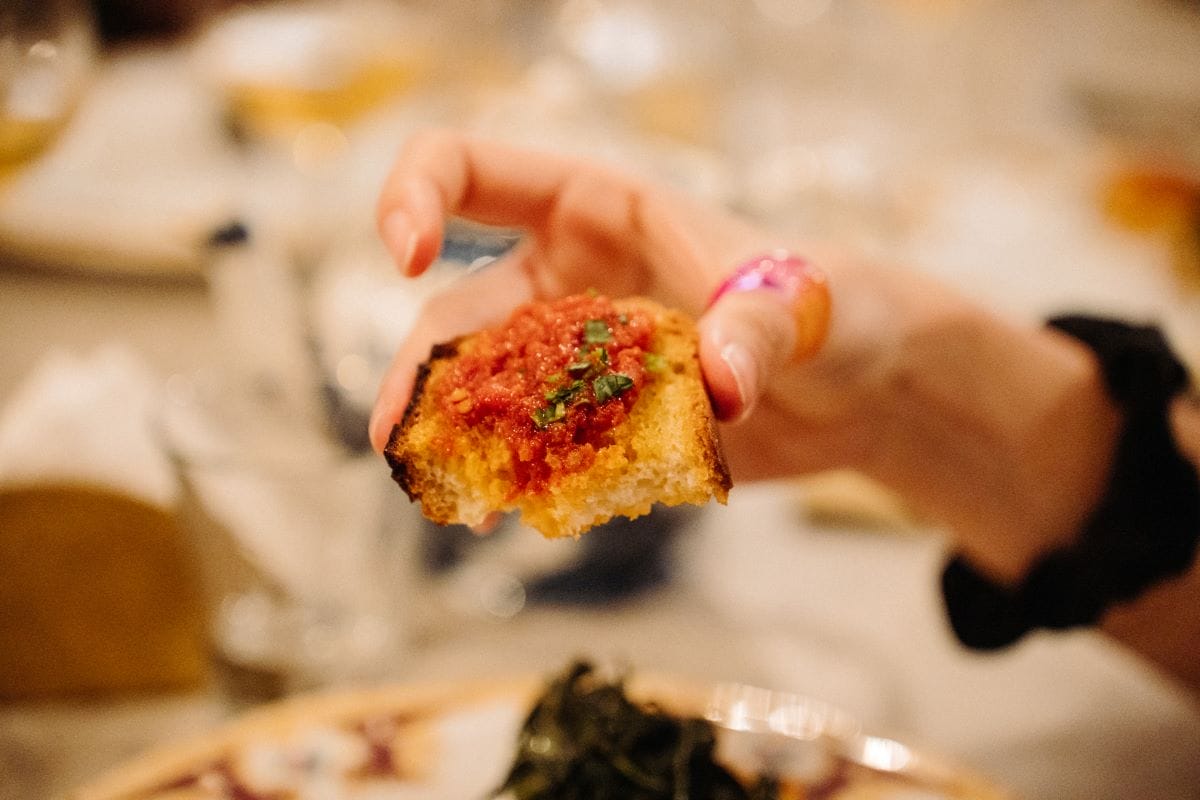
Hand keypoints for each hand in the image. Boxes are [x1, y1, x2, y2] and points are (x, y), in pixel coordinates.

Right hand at [368, 131, 891, 478]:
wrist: (863, 389)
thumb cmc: (835, 306)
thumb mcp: (805, 300)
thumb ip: (759, 328)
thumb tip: (720, 383)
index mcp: (596, 209)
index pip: (470, 169)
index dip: (415, 196)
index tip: (404, 257)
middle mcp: (567, 279)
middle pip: (458, 312)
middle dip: (421, 372)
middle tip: (400, 438)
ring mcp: (575, 357)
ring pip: (483, 391)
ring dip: (453, 439)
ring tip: (445, 492)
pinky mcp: (598, 423)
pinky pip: (537, 447)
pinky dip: (513, 478)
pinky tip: (501, 513)